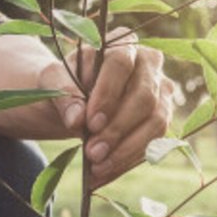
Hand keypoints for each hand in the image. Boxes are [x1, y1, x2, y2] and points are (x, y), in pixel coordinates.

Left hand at [39, 28, 176, 187]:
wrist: (78, 102)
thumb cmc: (67, 84)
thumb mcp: (54, 82)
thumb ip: (62, 93)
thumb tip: (76, 119)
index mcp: (122, 43)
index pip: (121, 63)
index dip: (108, 93)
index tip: (90, 122)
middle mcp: (150, 64)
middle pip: (144, 96)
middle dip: (118, 129)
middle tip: (92, 152)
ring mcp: (162, 92)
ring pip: (156, 122)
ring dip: (127, 149)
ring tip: (98, 167)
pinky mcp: (162, 119)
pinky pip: (154, 143)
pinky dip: (128, 161)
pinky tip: (105, 173)